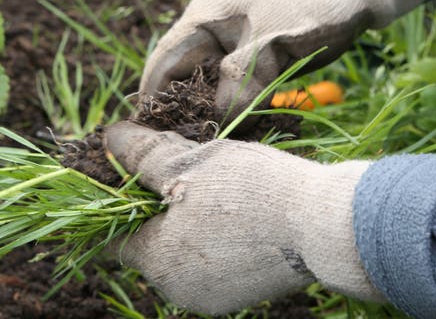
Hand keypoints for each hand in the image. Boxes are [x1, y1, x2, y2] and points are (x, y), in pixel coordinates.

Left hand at [106, 122, 383, 314]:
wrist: (326, 224)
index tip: (137, 172)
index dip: (118, 200)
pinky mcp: (243, 291)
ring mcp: (214, 296)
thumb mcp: (188, 162)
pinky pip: (212, 257)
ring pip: (182, 247)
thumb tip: (108, 138)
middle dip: (157, 203)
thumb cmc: (251, 190)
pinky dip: (213, 232)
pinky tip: (235, 205)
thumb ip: (142, 155)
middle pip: (151, 240)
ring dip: (187, 215)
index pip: (115, 235)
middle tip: (180, 165)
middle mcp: (180, 289)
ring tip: (212, 180)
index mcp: (158, 262)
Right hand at [141, 0, 435, 119]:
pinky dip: (229, 114)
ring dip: (207, 118)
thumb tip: (216, 123)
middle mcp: (205, 35)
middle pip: (177, 82)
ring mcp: (224, 50)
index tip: (152, 140)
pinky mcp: (243, 64)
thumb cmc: (313, 10)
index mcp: (201, 20)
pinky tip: (237, 134)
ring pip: (202, 92)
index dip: (153, 103)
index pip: (161, 65)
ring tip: (210, 148)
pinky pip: (226, 94)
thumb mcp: (275, 45)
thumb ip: (242, 80)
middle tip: (187, 152)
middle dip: (181, 115)